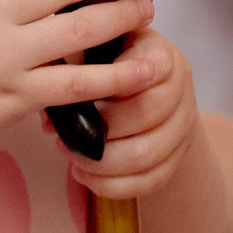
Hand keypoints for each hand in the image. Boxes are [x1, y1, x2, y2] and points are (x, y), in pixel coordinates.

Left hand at [55, 28, 196, 198]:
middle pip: (146, 114)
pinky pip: (149, 181)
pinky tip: (85, 174)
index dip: (114, 83)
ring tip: (72, 157)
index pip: (147, 68)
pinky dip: (112, 184)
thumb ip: (75, 64)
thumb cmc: (110, 62)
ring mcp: (182, 125)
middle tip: (64, 135)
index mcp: (159, 54)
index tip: (82, 91)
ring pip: (146, 154)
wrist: (148, 87)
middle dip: (100, 129)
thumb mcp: (96, 48)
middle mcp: (180, 88)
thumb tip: (49, 110)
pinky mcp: (177, 157)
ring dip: (102, 163)